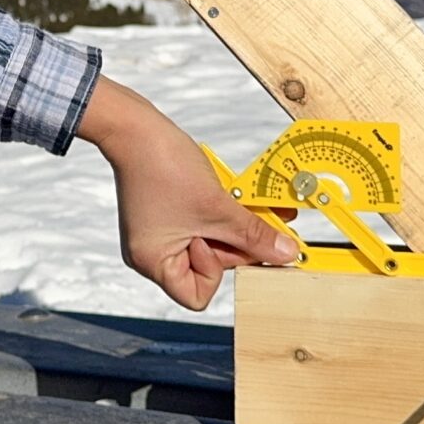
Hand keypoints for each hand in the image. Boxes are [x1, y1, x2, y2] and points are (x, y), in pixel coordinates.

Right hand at [76, 77, 297, 310]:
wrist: (138, 128)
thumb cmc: (162, 166)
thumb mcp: (218, 207)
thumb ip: (254, 236)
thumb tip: (285, 255)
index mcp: (154, 262)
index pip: (197, 295)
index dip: (217, 270)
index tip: (224, 238)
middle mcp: (153, 253)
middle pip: (208, 266)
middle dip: (233, 242)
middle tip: (250, 219)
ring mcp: (160, 234)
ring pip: (210, 241)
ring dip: (234, 225)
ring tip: (251, 205)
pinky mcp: (167, 214)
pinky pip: (202, 223)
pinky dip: (221, 214)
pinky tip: (239, 197)